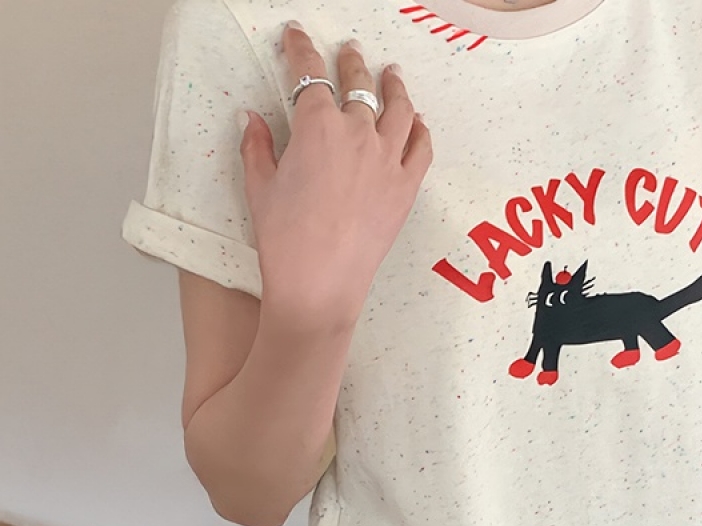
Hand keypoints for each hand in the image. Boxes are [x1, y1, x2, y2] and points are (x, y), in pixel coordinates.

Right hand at [239, 24, 432, 324]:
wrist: (319, 285)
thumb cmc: (285, 240)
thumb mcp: (260, 187)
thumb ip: (258, 146)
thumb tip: (253, 120)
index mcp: (317, 127)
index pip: (309, 74)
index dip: (300, 50)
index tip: (296, 37)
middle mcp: (358, 135)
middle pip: (358, 84)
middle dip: (350, 62)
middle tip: (348, 51)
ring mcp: (387, 161)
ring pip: (398, 109)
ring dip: (394, 87)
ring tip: (391, 75)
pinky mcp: (405, 189)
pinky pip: (421, 149)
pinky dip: (420, 130)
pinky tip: (417, 122)